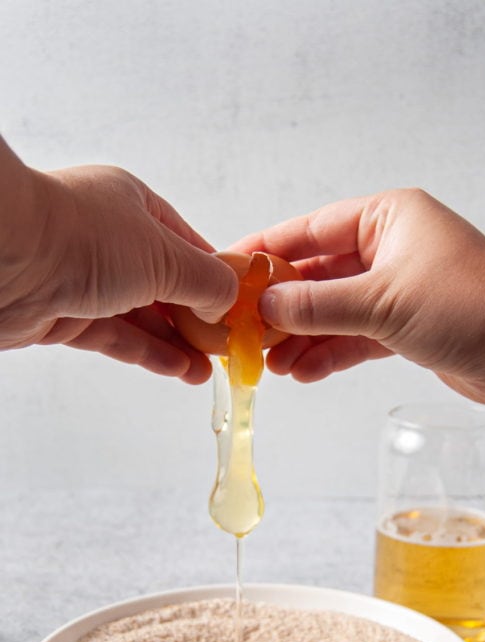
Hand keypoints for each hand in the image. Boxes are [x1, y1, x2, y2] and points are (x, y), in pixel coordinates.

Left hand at [0, 139, 237, 382]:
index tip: (241, 306)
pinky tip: (178, 369)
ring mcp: (83, 278)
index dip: (215, 276)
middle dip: (197, 317)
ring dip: (176, 343)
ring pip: (140, 315)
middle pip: (164, 283)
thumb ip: (205, 281)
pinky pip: (115, 336)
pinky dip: (147, 352)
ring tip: (208, 370)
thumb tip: (230, 300)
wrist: (2, 259)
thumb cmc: (83, 237)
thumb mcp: (164, 256)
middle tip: (226, 347)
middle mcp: (107, 238)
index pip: (186, 244)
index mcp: (132, 206)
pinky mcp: (62, 315)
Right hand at [232, 188, 484, 405]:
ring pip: (336, 310)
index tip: (228, 270)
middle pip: (319, 274)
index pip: (311, 229)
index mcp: (387, 218)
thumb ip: (319, 306)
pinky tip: (303, 373)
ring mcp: (400, 289)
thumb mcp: (382, 303)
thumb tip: (264, 307)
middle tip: (244, 333)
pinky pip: (357, 337)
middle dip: (283, 307)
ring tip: (268, 365)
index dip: (267, 252)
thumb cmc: (469, 308)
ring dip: (303, 337)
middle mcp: (392, 247)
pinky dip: (332, 353)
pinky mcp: (409, 327)